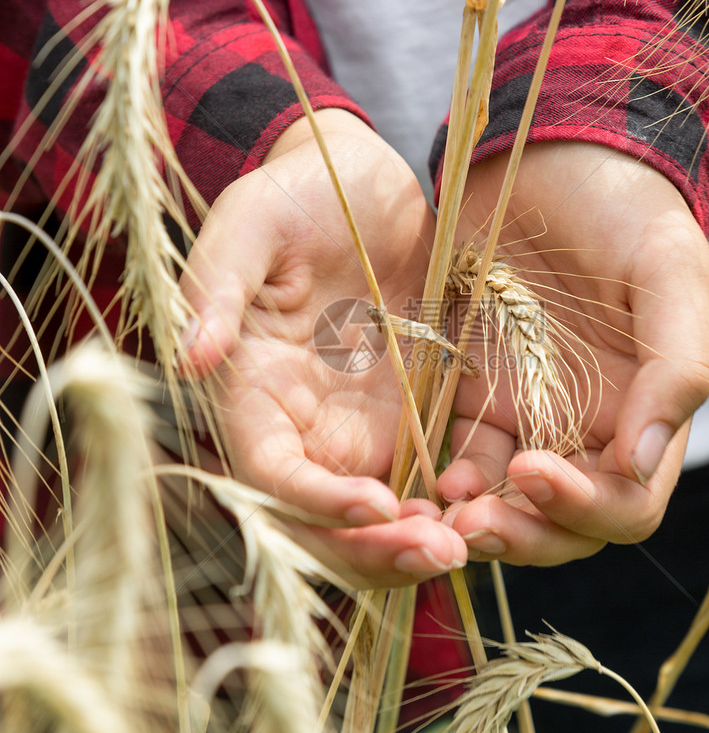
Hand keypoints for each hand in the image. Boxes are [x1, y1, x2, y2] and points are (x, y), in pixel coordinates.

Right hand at [179, 109, 466, 586]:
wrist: (359, 181)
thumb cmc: (291, 194)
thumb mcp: (249, 224)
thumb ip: (218, 286)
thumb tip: (189, 356)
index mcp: (251, 394)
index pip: (271, 476)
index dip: (317, 504)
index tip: (377, 504)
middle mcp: (303, 429)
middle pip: (326, 524)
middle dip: (376, 550)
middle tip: (440, 551)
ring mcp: (360, 430)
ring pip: (381, 518)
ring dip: (418, 542)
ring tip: (472, 542)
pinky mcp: (412, 418)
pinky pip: (430, 481)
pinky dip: (455, 505)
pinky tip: (496, 504)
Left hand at [437, 141, 708, 564]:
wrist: (552, 153)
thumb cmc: (624, 206)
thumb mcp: (668, 269)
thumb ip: (675, 366)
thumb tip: (643, 463)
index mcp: (643, 415)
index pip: (626, 505)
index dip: (585, 507)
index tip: (534, 469)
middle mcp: (583, 431)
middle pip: (561, 527)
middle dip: (523, 535)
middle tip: (474, 522)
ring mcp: (521, 417)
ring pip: (503, 505)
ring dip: (475, 519)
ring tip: (438, 508)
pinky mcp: (466, 393)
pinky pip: (453, 457)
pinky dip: (439, 478)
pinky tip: (420, 471)